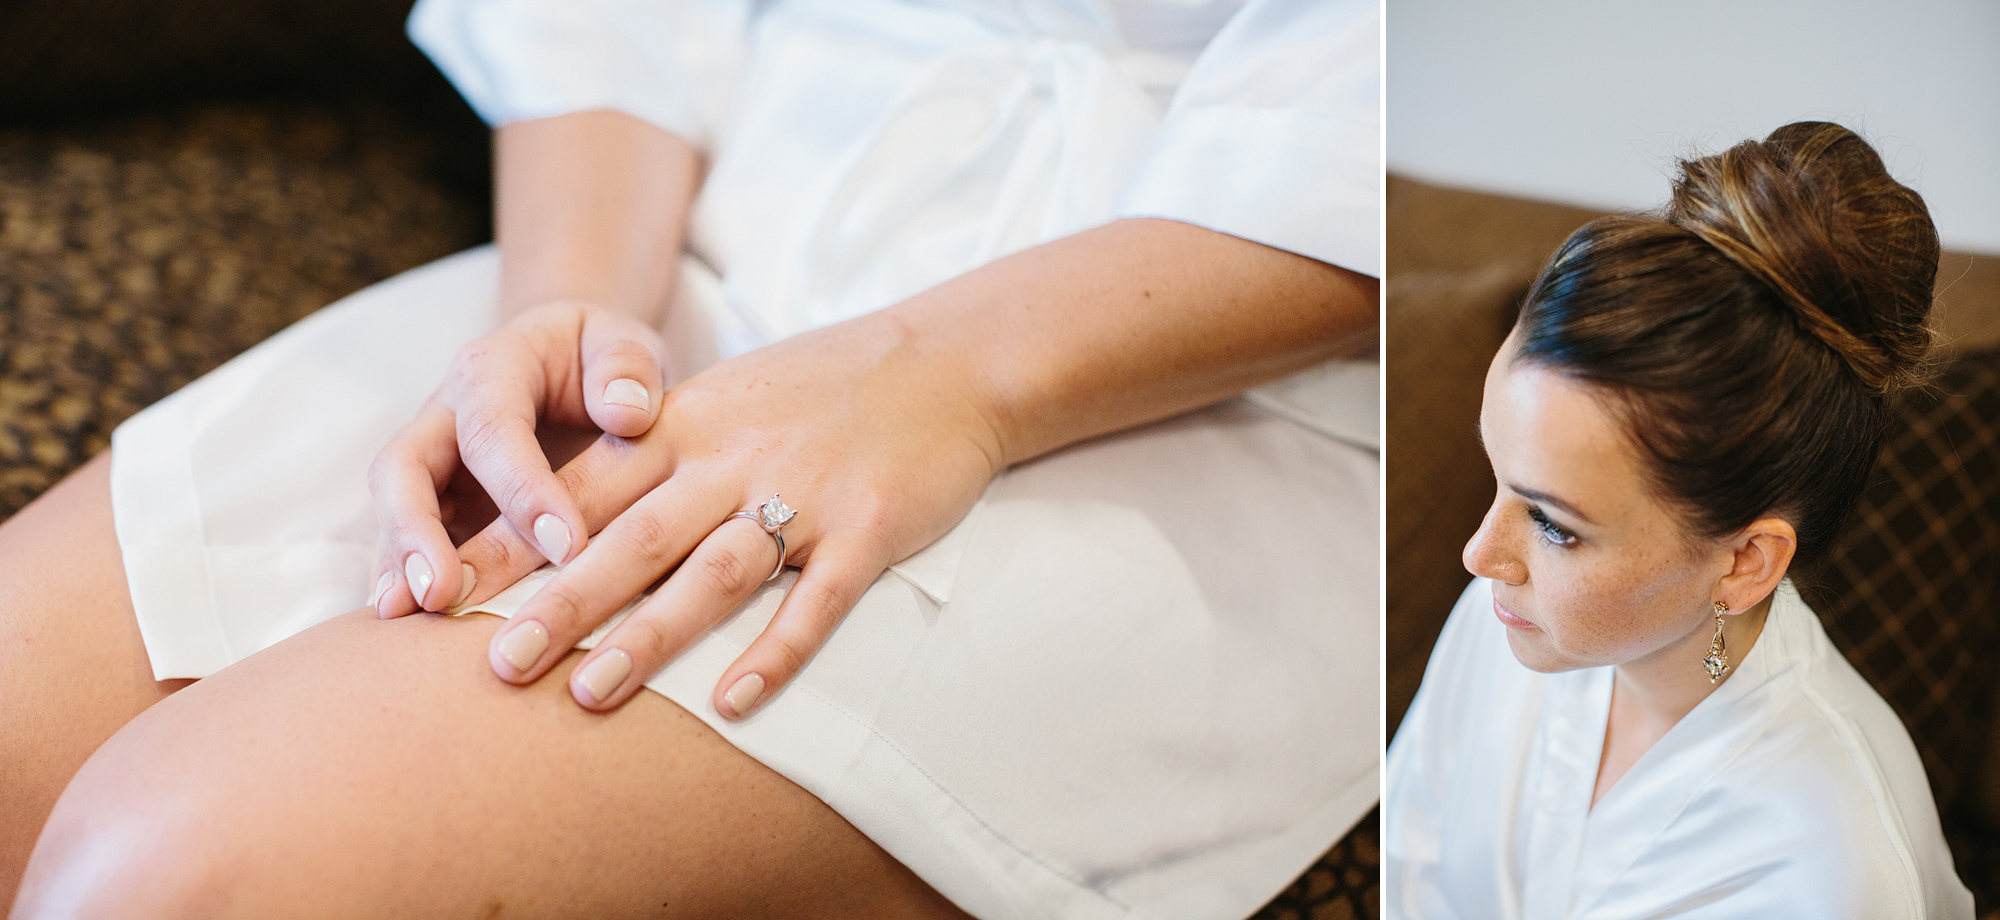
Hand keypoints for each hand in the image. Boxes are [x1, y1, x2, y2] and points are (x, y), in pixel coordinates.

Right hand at [368, 301, 669, 617]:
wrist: (576, 364)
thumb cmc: (604, 361)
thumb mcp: (625, 344)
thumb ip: (627, 367)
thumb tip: (628, 412)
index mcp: (493, 369)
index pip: (493, 428)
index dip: (522, 488)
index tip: (566, 548)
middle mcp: (444, 415)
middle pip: (403, 468)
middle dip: (416, 531)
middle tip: (442, 594)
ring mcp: (431, 465)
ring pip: (392, 513)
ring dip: (398, 567)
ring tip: (412, 622)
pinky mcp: (434, 506)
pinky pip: (405, 545)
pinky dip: (406, 585)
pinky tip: (412, 637)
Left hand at [449, 310, 1004, 717]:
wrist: (950, 359)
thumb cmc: (829, 385)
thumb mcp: (728, 398)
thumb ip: (656, 450)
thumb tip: (572, 511)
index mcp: (689, 425)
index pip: (583, 489)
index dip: (512, 543)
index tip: (444, 592)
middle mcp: (734, 459)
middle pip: (632, 537)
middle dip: (560, 603)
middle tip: (497, 665)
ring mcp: (803, 494)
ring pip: (712, 572)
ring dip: (649, 636)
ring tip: (590, 694)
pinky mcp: (868, 529)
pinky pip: (816, 600)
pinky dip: (775, 652)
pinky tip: (732, 704)